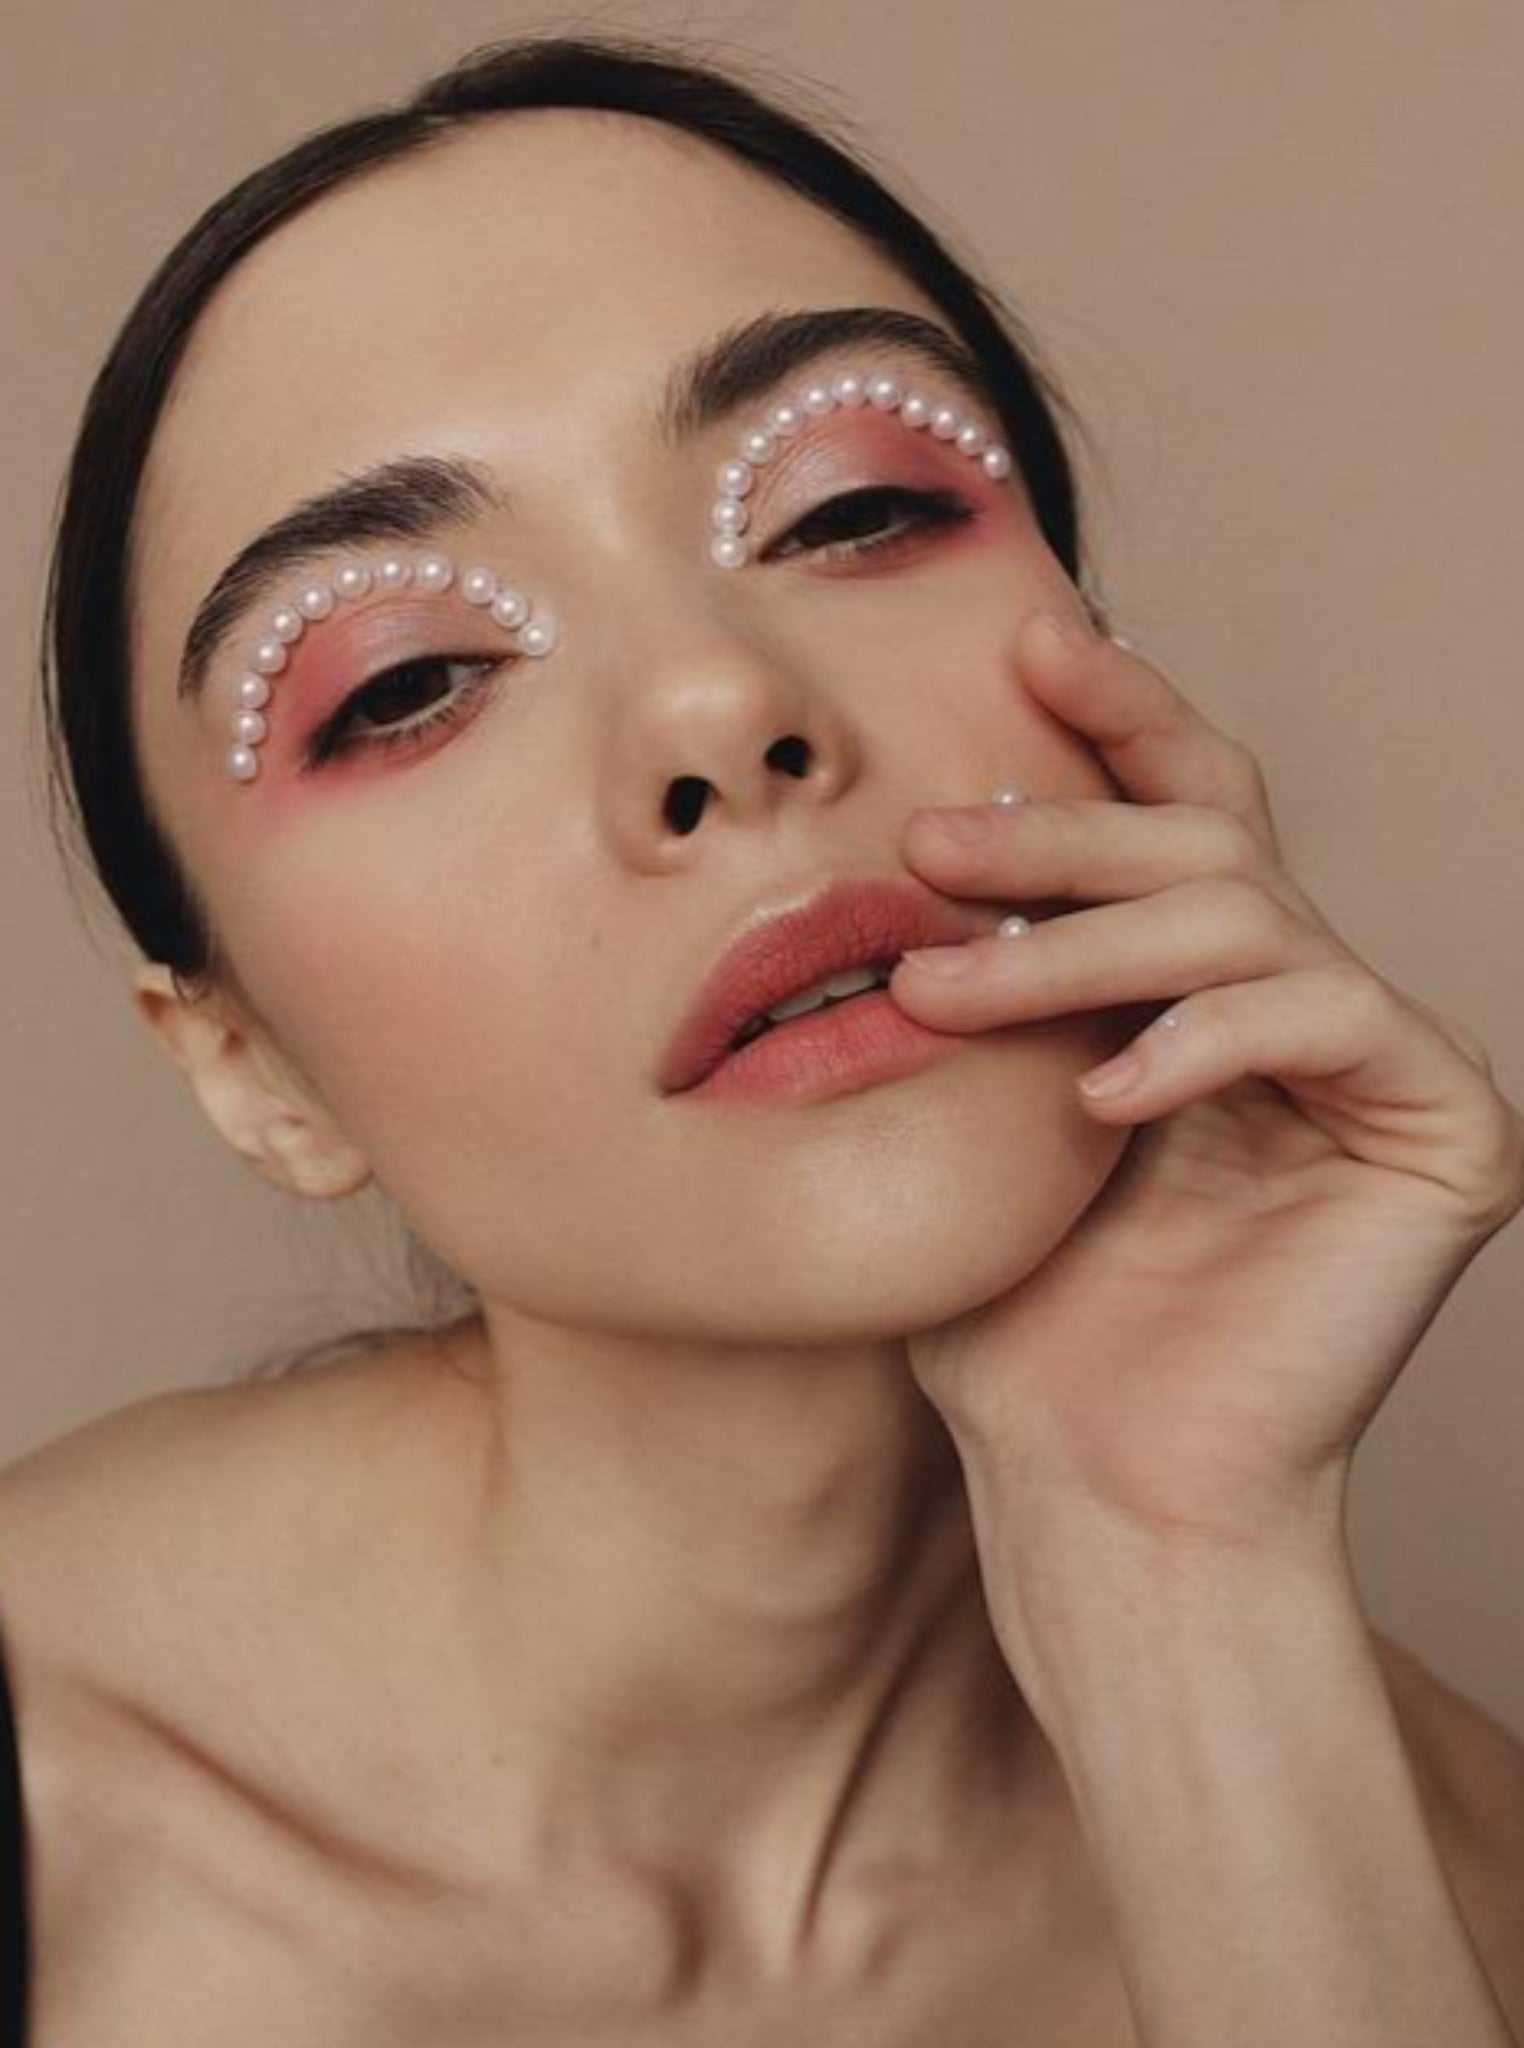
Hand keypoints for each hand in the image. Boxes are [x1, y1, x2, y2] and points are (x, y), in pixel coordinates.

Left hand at [892, 608, 1523, 1562]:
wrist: (1095, 1488)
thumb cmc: (1017, 1322)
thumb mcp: (972, 1114)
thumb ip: (980, 979)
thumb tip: (925, 826)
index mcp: (1205, 993)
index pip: (1178, 817)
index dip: (1119, 718)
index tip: (1025, 642)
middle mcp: (1305, 1007)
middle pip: (1206, 843)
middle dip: (1058, 832)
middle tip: (928, 846)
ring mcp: (1380, 1064)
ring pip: (1248, 916)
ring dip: (1084, 943)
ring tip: (951, 995)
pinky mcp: (1448, 1131)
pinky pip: (1329, 1017)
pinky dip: (1201, 1042)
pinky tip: (1099, 1099)